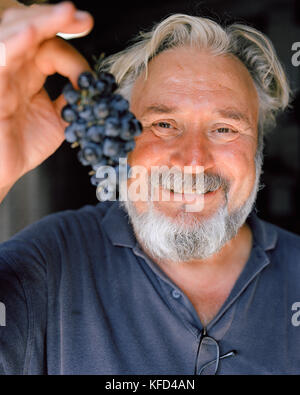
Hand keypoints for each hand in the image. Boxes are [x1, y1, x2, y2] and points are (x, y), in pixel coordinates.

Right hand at [0, 2, 93, 192]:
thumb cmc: (24, 144)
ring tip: (65, 12)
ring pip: (13, 33)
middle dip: (58, 19)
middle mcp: (14, 66)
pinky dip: (13, 46)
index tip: (91, 78)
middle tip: (83, 18)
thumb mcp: (59, 120)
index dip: (73, 52)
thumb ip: (74, 100)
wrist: (3, 170)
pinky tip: (29, 36)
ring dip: (40, 21)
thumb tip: (94, 86)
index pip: (51, 46)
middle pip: (30, 27)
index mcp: (29, 71)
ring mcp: (0, 74)